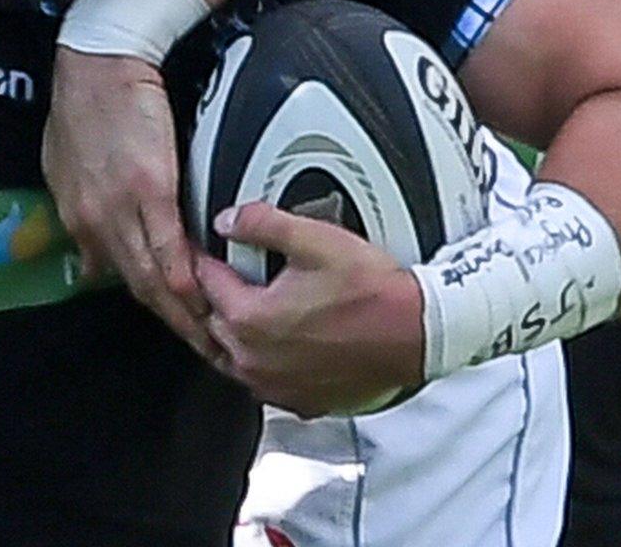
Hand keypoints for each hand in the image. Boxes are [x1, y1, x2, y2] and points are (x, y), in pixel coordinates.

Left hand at [41, 47, 217, 359]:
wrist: (99, 61)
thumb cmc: (84, 106)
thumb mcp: (64, 168)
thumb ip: (81, 217)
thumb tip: (93, 262)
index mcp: (79, 218)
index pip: (119, 275)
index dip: (150, 305)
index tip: (176, 327)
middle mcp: (97, 222)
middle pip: (140, 287)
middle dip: (174, 324)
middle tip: (206, 352)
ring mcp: (123, 208)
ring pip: (154, 274)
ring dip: (183, 311)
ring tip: (212, 337)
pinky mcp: (152, 187)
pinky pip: (169, 242)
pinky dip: (184, 274)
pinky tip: (201, 298)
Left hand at [192, 202, 421, 416]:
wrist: (417, 334)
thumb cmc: (375, 295)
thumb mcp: (315, 240)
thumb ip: (263, 224)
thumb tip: (229, 220)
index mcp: (250, 320)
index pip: (204, 284)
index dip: (202, 259)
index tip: (203, 248)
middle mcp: (256, 361)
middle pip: (211, 324)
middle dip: (209, 297)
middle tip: (216, 274)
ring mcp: (276, 386)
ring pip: (231, 358)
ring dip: (229, 332)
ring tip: (238, 307)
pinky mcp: (299, 400)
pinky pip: (261, 381)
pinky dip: (258, 360)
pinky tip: (269, 344)